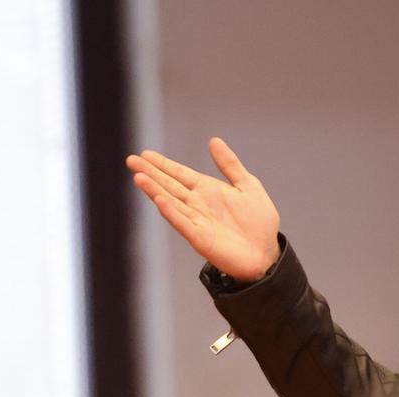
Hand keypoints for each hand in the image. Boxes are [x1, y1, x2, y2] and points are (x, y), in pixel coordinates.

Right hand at [126, 138, 280, 281]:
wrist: (267, 253)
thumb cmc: (259, 223)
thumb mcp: (248, 186)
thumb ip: (230, 165)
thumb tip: (214, 141)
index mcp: (208, 190)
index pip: (180, 174)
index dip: (163, 164)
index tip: (145, 154)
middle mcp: (198, 204)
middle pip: (169, 185)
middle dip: (151, 173)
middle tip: (131, 160)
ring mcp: (197, 221)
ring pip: (171, 202)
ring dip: (155, 190)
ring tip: (139, 177)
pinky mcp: (200, 238)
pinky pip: (182, 223)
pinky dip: (171, 212)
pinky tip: (159, 200)